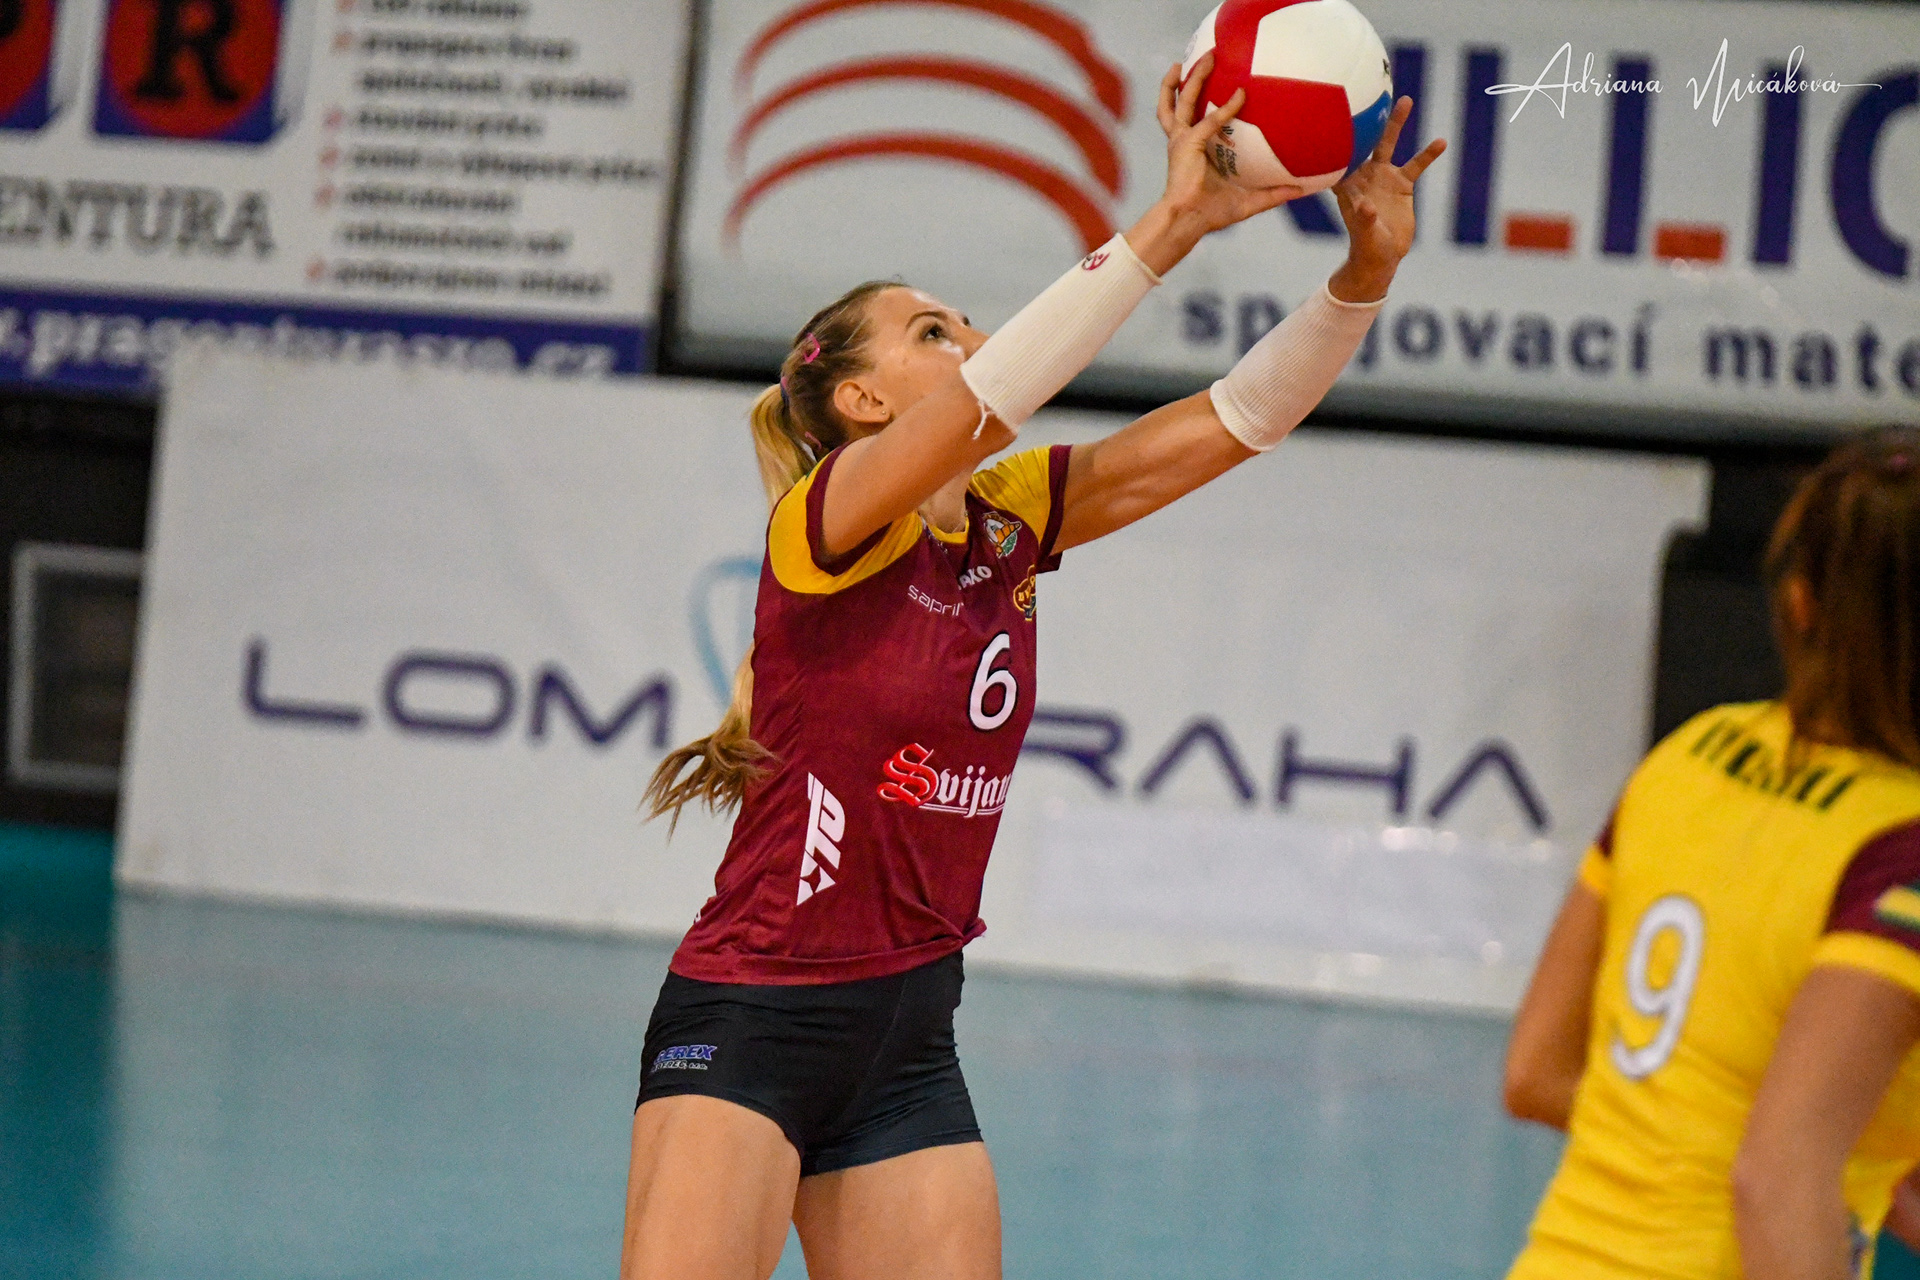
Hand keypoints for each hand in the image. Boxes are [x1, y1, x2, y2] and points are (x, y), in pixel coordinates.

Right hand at [1124, 54, 1308, 276]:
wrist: (1189, 221)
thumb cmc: (1211, 214)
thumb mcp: (1248, 201)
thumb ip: (1273, 193)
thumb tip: (1301, 190)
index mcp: (1192, 148)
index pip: (1192, 118)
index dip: (1200, 101)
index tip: (1221, 86)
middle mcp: (1183, 140)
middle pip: (1179, 101)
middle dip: (1189, 78)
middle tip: (1207, 57)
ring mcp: (1182, 140)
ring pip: (1181, 100)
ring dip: (1192, 77)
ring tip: (1206, 57)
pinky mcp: (1187, 143)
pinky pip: (1211, 119)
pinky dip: (1227, 107)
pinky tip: (1241, 95)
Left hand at [1329, 96, 1445, 301]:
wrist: (1382, 256)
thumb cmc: (1366, 246)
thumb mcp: (1365, 234)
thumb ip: (1364, 219)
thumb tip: (1366, 206)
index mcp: (1347, 186)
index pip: (1338, 158)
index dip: (1335, 138)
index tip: (1334, 113)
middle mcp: (1363, 175)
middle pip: (1365, 142)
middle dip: (1369, 119)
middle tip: (1375, 95)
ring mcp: (1383, 177)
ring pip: (1389, 144)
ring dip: (1397, 123)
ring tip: (1406, 100)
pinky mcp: (1402, 184)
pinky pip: (1417, 164)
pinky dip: (1428, 154)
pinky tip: (1441, 141)